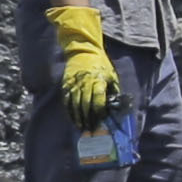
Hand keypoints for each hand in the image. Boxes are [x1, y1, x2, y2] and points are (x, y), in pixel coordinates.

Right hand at [49, 4, 118, 123]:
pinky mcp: (66, 84)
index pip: (98, 100)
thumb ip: (113, 91)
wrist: (83, 50)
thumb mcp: (112, 76)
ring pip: (74, 105)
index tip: (100, 122)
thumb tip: (115, 108)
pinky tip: (73, 119)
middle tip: (91, 130)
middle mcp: (85, 83)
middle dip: (88, 119)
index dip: (99, 113)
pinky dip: (69, 111)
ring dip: (78, 118)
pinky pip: (66, 101)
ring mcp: (74, 84)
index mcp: (98, 80)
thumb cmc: (101, 64)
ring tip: (82, 128)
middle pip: (85, 105)